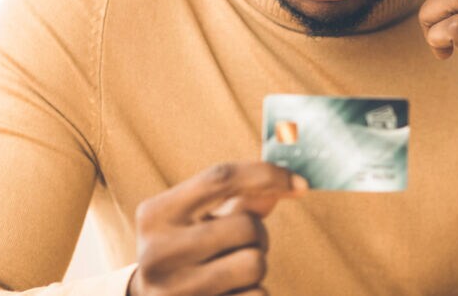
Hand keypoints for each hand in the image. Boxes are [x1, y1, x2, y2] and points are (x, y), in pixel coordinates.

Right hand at [128, 162, 307, 295]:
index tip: (301, 183)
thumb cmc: (183, 255)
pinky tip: (229, 295)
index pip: (220, 178)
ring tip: (232, 273)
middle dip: (258, 236)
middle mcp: (158, 253)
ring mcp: (174, 291)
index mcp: (155, 215)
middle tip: (241, 247)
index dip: (267, 175)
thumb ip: (239, 201)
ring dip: (256, 267)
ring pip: (255, 264)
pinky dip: (253, 294)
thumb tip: (288, 182)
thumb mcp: (197, 223)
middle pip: (247, 226)